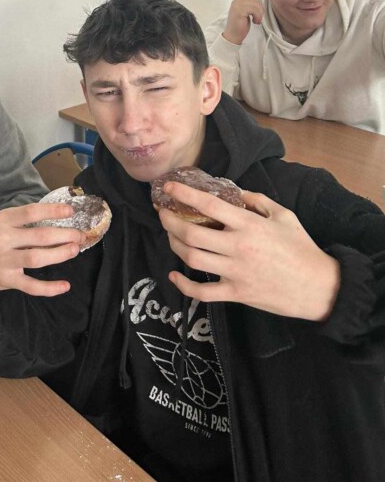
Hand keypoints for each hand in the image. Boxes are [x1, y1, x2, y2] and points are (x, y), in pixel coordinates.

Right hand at [0, 202, 85, 297]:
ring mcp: (4, 261)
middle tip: (80, 235)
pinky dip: (49, 288)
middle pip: (40, 236)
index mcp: (3, 221)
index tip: (70, 211)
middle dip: (64, 235)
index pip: (31, 212)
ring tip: (75, 250)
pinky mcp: (6, 280)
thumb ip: (22, 222)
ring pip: (37, 258)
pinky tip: (65, 286)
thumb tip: (55, 218)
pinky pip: (31, 286)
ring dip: (60, 254)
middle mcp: (3, 239)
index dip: (52, 211)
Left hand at [158, 182, 340, 320]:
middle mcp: (238, 246)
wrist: (319, 287)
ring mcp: (235, 272)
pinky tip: (174, 275)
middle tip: (163, 213)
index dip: (184, 195)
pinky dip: (184, 286)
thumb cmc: (301, 248)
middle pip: (192, 233)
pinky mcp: (236, 294)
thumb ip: (257, 201)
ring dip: (174, 245)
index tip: (168, 188)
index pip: (209, 205)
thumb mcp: (283, 215)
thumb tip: (236, 192)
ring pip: (192, 259)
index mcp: (249, 225)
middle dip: (170, 221)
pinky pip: (203, 293)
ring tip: (169, 235)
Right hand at [222, 0, 264, 44]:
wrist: (233, 36)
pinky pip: (254, 9)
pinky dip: (257, 16)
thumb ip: (250, 6)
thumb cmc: (240, 26)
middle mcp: (236, 2)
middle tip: (258, 18)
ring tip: (257, 20)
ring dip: (259, 13)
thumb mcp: (246, 13)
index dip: (258, 4)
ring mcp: (237, 6)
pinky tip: (254, 22)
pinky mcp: (239, 11)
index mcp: (238, 1)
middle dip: (260, 8)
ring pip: (256, 4)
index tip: (258, 14)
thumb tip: (261, 2)